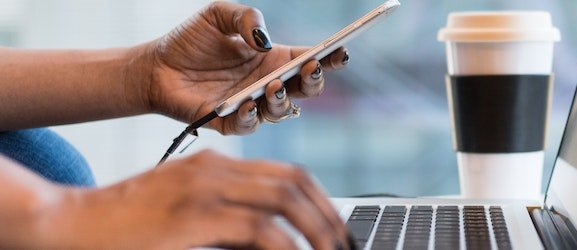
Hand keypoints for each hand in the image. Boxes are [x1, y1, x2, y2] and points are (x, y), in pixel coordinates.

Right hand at [42, 150, 348, 248]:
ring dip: (316, 232)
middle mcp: (214, 169)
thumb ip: (230, 223)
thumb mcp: (185, 213)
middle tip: (343, 247)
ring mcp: (203, 189)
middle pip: (294, 183)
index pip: (288, 173)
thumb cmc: (123, 226)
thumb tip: (278, 244)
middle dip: (329, 218)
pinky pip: (257, 229)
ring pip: (284, 201)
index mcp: (215, 164)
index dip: (322, 202)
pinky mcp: (192, 216)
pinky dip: (286, 248)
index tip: (337, 230)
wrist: (66, 224)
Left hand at [140, 2, 348, 134]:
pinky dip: (251, 116)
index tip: (341, 51)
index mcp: (274, 59)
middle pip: (306, 90)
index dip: (330, 57)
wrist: (155, 67)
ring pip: (282, 111)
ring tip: (273, 85)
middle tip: (310, 68)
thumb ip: (245, 17)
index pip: (311, 60)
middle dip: (314, 81)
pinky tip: (247, 103)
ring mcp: (252, 105)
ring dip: (283, 100)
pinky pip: (249, 125)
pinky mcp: (229, 123)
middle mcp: (268, 84)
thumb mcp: (218, 15)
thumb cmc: (190, 41)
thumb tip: (264, 40)